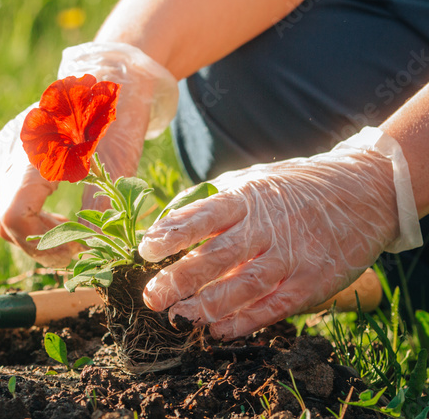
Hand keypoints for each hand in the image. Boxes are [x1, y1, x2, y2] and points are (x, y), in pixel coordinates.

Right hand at [0, 42, 177, 266]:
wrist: (111, 73)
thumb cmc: (118, 116)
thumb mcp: (118, 166)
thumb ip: (100, 211)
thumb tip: (95, 250)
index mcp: (34, 152)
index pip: (14, 218)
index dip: (43, 245)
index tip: (78, 249)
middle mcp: (11, 151)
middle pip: (7, 220)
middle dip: (41, 243)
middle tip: (78, 249)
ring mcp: (6, 147)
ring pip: (6, 208)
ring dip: (35, 229)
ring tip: (71, 231)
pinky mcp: (9, 146)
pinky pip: (10, 190)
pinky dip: (32, 209)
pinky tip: (58, 208)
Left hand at [139, 127, 421, 339]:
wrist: (364, 193)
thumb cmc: (293, 188)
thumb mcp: (253, 180)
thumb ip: (213, 202)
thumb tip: (166, 222)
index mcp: (248, 197)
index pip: (203, 215)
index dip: (172, 233)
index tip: (145, 249)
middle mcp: (267, 227)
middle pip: (217, 256)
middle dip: (180, 278)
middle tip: (152, 296)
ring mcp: (291, 256)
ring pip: (244, 285)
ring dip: (208, 304)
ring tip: (180, 315)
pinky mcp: (312, 281)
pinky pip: (275, 306)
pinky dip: (246, 321)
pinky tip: (219, 330)